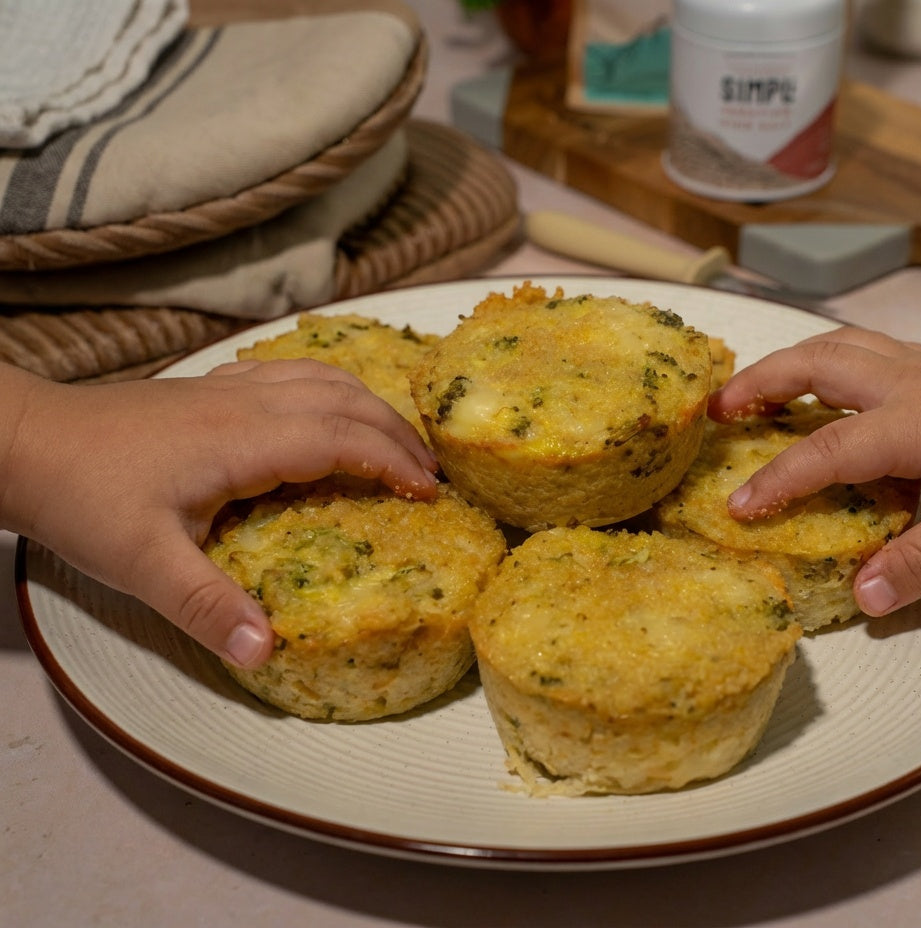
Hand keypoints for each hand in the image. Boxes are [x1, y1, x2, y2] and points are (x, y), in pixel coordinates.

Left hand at [0, 359, 437, 666]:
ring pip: (321, 378)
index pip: (343, 440)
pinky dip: (329, 390)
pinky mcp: (207, 389)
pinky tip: (325, 412)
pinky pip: (289, 375)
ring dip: (369, 406)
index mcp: (245, 440)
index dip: (394, 463)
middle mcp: (247, 404)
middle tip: (433, 475)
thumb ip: (208, 608)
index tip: (431, 494)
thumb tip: (268, 654)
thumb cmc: (82, 495)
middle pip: (346, 402)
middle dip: (398, 434)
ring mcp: (226, 390)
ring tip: (397, 441)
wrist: (19, 439)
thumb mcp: (143, 563)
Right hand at [709, 327, 920, 615]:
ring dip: (789, 362)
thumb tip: (862, 598)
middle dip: (758, 383)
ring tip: (754, 390)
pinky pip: (867, 350)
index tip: (736, 508)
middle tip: (716, 410)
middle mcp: (910, 382)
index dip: (775, 480)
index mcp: (915, 420)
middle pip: (816, 363)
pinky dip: (829, 360)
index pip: (825, 449)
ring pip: (840, 345)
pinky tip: (824, 388)